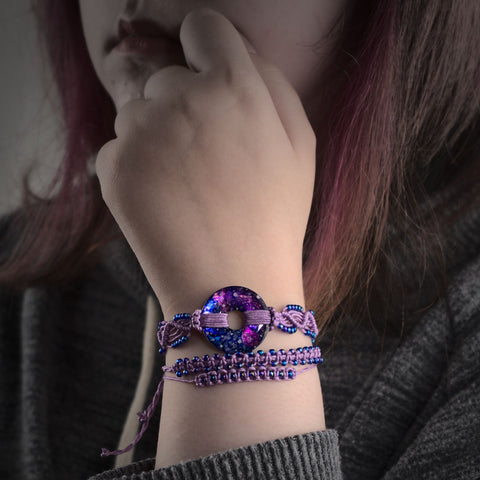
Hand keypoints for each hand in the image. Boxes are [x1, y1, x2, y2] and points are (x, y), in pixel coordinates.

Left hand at [96, 8, 315, 314]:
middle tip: (206, 154)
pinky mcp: (113, 166)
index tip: (210, 76)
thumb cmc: (273, 217)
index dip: (208, 49)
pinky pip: (120, 147)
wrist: (232, 285)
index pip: (203, 27)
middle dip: (184, 102)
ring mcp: (142, 132)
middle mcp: (182, 97)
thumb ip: (273, 83)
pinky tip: (164, 200)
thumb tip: (239, 51)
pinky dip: (137, 166)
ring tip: (185, 183)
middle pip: (167, 74)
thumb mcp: (301, 145)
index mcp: (235, 86)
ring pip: (139, 110)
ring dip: (158, 135)